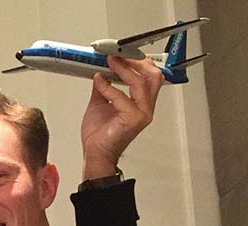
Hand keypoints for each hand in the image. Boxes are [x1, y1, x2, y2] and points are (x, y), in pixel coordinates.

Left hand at [81, 55, 163, 179]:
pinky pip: (122, 97)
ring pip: (142, 83)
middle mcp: (146, 107)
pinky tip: (99, 81)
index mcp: (142, 102)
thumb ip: (104, 86)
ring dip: (124, 69)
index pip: (150, 75)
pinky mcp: (133, 119)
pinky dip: (108, 87)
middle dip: (136, 61)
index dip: (138, 61)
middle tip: (119, 53)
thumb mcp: (100, 102)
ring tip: (111, 62)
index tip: (123, 51)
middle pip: (153, 76)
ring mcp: (142, 113)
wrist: (95, 153)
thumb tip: (101, 70)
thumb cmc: (100, 134)